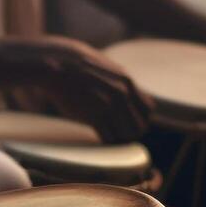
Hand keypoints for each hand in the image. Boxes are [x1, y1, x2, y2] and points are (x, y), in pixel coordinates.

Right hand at [28, 36, 153, 141]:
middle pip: (141, 125)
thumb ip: (120, 82)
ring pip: (127, 134)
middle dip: (132, 132)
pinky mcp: (94, 115)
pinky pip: (109, 138)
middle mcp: (122, 93)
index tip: (129, 122)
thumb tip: (129, 93)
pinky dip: (107, 141)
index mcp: (127, 82)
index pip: (149, 109)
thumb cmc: (78, 67)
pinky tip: (99, 137)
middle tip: (119, 134)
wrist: (56, 65)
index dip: (140, 118)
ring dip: (120, 139)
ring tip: (109, 136)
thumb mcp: (106, 68)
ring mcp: (109, 104)